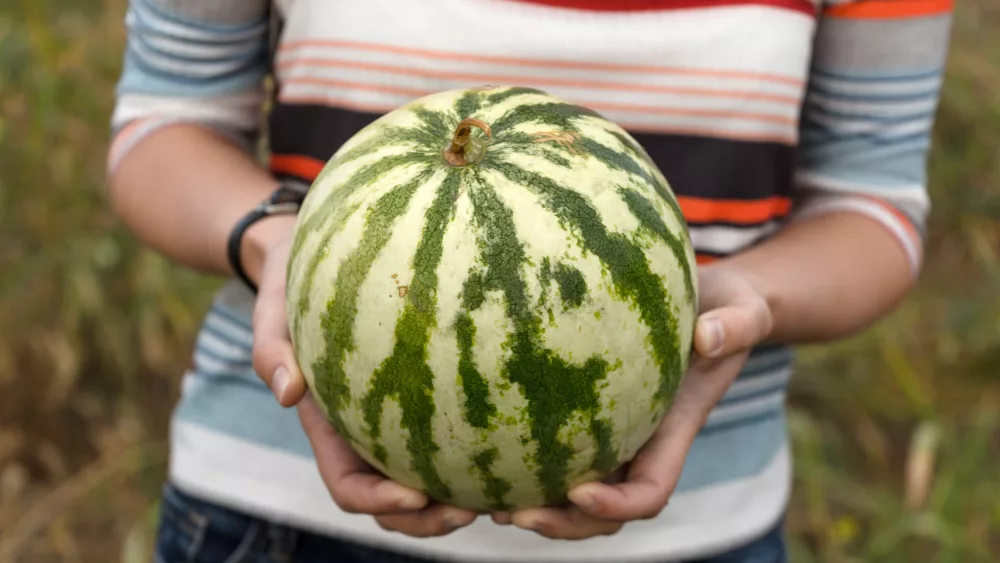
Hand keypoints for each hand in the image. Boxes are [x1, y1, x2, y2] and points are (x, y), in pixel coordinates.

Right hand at [248, 226, 477, 536]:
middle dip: (428, 519)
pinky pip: (450, 437)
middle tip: (472, 512)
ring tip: (502, 499)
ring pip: (427, 482)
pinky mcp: (426, 398)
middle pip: (393, 502)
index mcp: (329, 429)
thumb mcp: (272, 309)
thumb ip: (272, 349)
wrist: (310, 262)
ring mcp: (394, 422)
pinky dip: (476, 454)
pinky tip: (513, 443)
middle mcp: (364, 435)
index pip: (350, 487)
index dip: (378, 502)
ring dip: (458, 498)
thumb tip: (288, 393)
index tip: (414, 497)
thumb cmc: (291, 287)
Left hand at [493, 265, 774, 538]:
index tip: (580, 492)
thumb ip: (736, 325)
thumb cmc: (728, 310)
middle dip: (562, 523)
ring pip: (574, 495)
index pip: (648, 492)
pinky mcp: (588, 416)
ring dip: (536, 507)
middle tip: (513, 514)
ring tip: (486, 503)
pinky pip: (555, 452)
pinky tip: (482, 451)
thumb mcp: (742, 311)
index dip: (616, 505)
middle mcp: (640, 445)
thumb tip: (708, 337)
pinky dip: (524, 464)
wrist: (715, 307)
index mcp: (672, 433)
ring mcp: (615, 436)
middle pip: (603, 513)